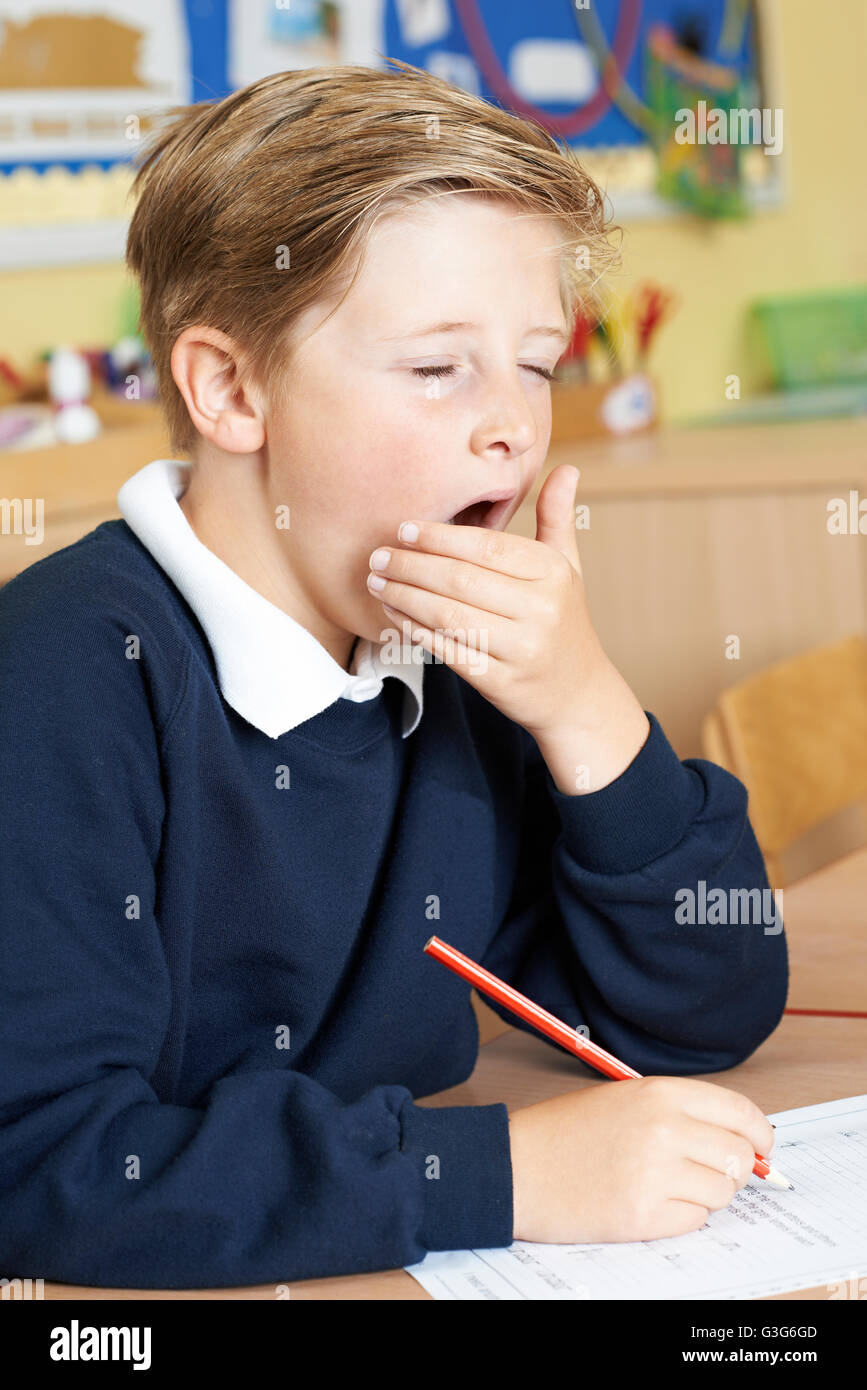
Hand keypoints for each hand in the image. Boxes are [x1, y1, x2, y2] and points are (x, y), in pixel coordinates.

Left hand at [366, 465, 608, 739]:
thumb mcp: (567, 567)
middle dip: (411, 566)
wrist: (578, 693)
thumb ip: (556, 518)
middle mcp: (540, 609)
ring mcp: (520, 648)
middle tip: (379, 556)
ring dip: (404, 596)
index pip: (485, 546)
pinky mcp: (500, 681)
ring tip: (377, 582)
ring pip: (448, 616)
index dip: (439, 537)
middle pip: (460, 580)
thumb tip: (567, 467)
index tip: (403, 528)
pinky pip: (447, 650)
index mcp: (552, 573)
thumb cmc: (563, 620)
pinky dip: (414, 630)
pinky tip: (394, 613)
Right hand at [508, 1077, 775, 1243]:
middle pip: (738, 1157)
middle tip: (710, 1171)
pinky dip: (680, 1218)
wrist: (516, 1167)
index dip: (760, 1134)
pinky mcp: (642, 1216)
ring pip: (721, 1193)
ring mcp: (654, 1174)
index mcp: (660, 1094)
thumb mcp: (625, 1099)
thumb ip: (681, 1112)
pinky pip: (694, 1222)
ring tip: (667, 1185)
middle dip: (734, 1169)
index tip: (762, 1146)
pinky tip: (649, 1202)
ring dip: (704, 1195)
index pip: (741, 1112)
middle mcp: (663, 1130)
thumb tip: (738, 1139)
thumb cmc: (565, 1132)